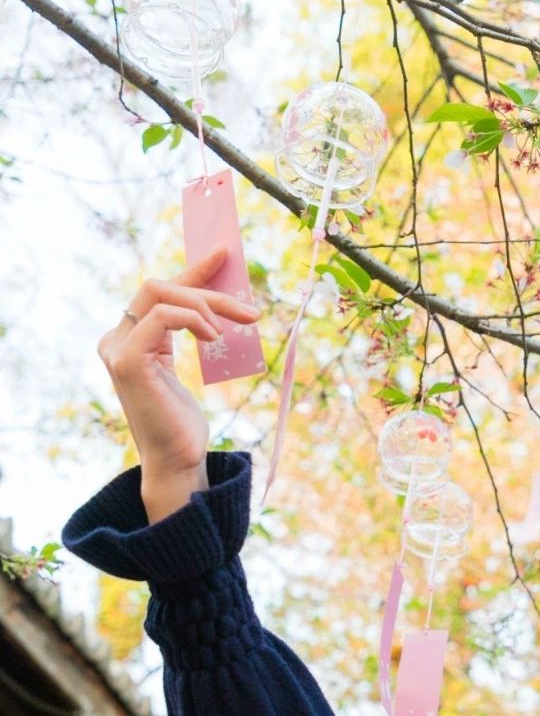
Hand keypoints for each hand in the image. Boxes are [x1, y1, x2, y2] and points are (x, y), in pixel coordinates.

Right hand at [97, 247, 259, 522]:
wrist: (177, 460)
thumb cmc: (184, 420)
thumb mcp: (194, 362)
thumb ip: (195, 328)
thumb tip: (220, 296)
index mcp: (129, 338)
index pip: (160, 291)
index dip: (192, 270)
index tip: (223, 255)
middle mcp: (115, 339)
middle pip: (159, 285)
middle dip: (207, 290)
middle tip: (249, 310)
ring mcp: (116, 348)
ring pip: (159, 292)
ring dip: (204, 304)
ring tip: (227, 331)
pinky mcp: (126, 360)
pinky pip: (161, 315)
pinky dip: (193, 318)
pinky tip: (213, 338)